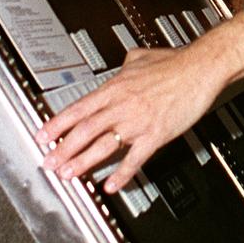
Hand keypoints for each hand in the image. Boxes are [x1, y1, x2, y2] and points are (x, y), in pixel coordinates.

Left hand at [37, 44, 228, 192]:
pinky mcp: (156, 134)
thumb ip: (126, 65)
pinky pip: (135, 158)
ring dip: (83, 162)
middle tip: (48, 162)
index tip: (43, 136)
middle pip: (85, 129)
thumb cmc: (174, 62)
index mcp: (116, 87)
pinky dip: (122, 174)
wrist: (200, 67)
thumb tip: (121, 66)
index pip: (79, 108)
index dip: (57, 124)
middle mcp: (122, 104)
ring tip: (69, 174)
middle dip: (63, 148)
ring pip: (104, 145)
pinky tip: (111, 185)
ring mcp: (138, 121)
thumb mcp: (140, 57)